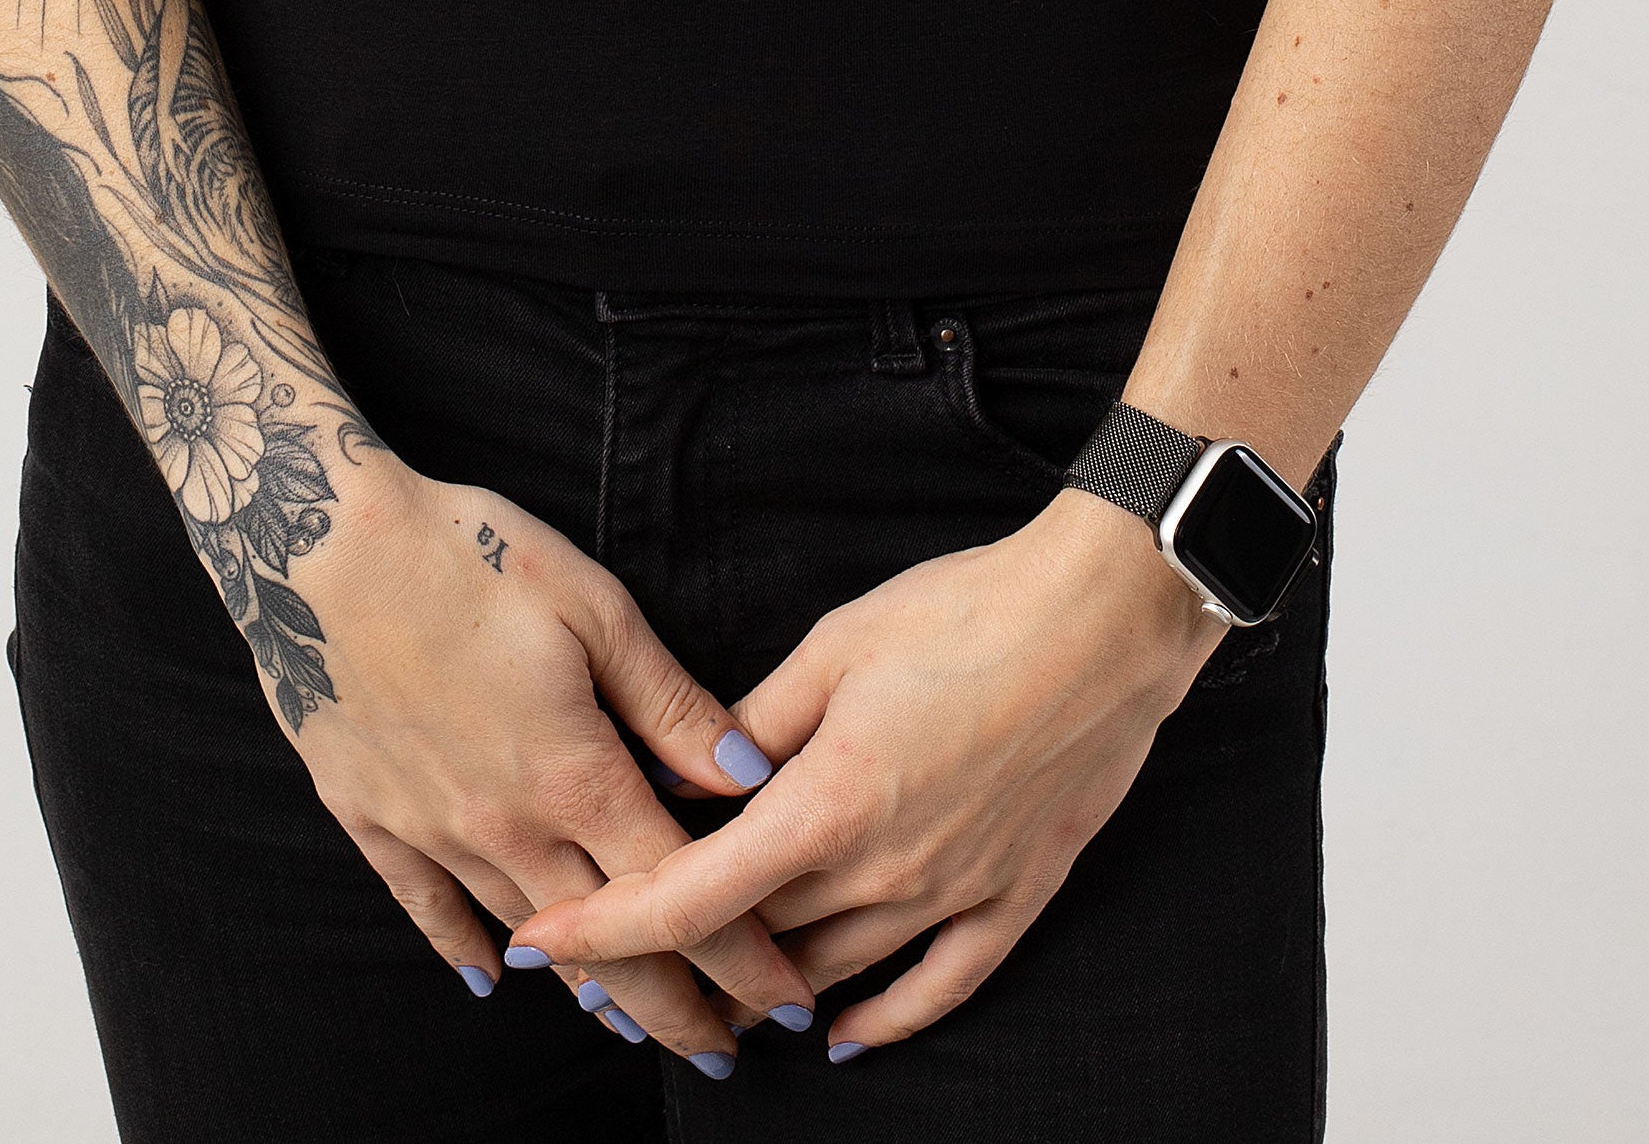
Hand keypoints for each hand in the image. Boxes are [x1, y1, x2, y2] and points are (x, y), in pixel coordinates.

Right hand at [291, 463, 816, 1073]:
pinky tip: (489, 979)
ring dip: (586, 988)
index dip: (739, 953)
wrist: (321, 543)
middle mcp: (505, 824)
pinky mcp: (371, 816)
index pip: (678, 889)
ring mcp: (432, 829)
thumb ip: (671, 703)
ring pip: (525, 934)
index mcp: (573, 774)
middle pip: (607, 940)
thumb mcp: (592, 606)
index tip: (785, 1000)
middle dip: (672, 1005)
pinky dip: (462, 948)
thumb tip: (749, 775)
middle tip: (721, 1052)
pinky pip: (427, 907)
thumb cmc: (470, 553)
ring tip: (632, 1026)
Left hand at [514, 486, 1219, 1055]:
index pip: (693, 894)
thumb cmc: (968, 610)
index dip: (610, 925)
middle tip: (611, 972)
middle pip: (756, 947)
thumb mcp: (839, 643)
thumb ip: (757, 719)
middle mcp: (885, 867)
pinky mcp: (1013, 894)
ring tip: (704, 1007)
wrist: (1102, 618)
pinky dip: (884, 1021)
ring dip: (765, 997)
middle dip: (676, 964)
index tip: (546, 941)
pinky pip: (939, 986)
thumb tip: (694, 771)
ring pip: (834, 975)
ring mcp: (954, 890)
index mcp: (828, 802)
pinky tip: (842, 1038)